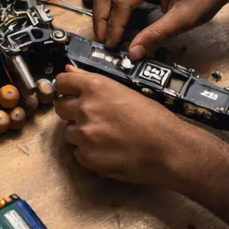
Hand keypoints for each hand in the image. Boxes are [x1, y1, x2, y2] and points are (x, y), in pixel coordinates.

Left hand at [53, 66, 198, 185]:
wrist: (168, 148)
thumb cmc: (154, 118)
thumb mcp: (125, 90)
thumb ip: (93, 81)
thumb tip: (70, 70)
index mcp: (95, 87)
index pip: (62, 82)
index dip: (66, 88)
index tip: (72, 93)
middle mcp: (85, 109)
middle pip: (60, 107)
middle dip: (72, 112)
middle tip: (93, 117)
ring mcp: (84, 135)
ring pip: (69, 132)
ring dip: (81, 133)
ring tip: (105, 136)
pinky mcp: (87, 158)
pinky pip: (78, 152)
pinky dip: (89, 152)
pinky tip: (108, 150)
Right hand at [95, 0, 228, 58]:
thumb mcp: (182, 19)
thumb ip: (155, 35)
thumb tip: (133, 53)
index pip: (122, 1)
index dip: (115, 26)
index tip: (113, 46)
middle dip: (101, 16)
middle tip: (103, 40)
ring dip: (104, 10)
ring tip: (107, 33)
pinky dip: (113, 5)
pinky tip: (117, 22)